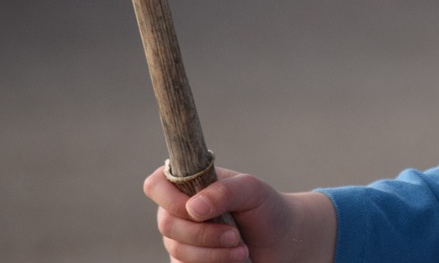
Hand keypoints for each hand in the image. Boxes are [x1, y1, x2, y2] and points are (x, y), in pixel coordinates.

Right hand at [143, 165, 335, 262]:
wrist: (282, 240)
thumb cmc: (266, 208)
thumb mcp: (253, 191)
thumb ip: (225, 191)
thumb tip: (192, 208)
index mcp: (190, 184)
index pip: (156, 185)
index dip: (169, 199)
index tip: (198, 210)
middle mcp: (179, 211)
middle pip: (166, 224)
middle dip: (203, 233)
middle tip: (235, 236)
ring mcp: (181, 239)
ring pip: (177, 250)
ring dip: (212, 254)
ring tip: (242, 250)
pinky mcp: (187, 262)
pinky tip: (234, 261)